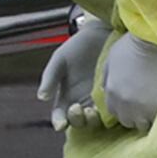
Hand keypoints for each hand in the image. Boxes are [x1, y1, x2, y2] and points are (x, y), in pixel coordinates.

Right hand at [37, 12, 109, 130]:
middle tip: (78, 109)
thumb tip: (41, 98)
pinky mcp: (115, 96)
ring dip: (92, 120)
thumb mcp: (60, 59)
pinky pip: (113, 111)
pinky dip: (109, 113)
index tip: (61, 124)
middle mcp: (82, 102)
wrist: (104, 33)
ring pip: (95, 120)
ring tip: (92, 109)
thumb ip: (50, 77)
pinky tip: (107, 105)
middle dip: (77, 119)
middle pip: (78, 121)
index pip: (60, 115)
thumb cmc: (78, 46)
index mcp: (66, 96)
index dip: (59, 121)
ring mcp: (99, 100)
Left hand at [93, 33, 156, 131]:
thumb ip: (108, 79)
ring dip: (147, 116)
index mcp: (112, 94)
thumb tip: (107, 91)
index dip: (123, 107)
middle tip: (143, 103)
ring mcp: (144, 108)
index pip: (114, 112)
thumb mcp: (111, 61)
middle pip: (127, 120)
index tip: (131, 100)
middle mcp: (125, 105)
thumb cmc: (132, 46)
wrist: (155, 41)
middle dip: (134, 114)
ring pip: (143, 123)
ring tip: (154, 104)